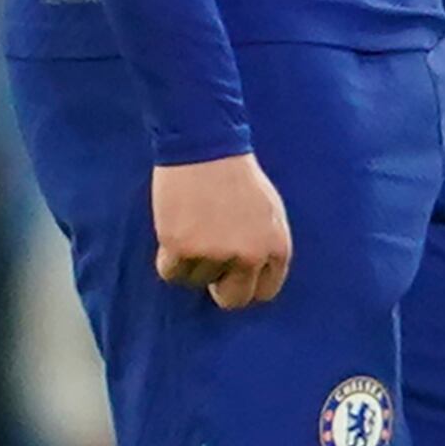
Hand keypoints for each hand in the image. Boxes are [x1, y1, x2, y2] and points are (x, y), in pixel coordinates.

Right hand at [152, 152, 293, 309]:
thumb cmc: (237, 174)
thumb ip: (266, 247)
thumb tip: (252, 278)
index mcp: (276, 247)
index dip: (244, 282)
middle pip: (233, 299)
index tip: (231, 274)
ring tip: (192, 226)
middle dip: (219, 287)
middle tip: (208, 261)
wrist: (205, 145)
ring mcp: (215, 254)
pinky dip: (168, 257)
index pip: (263, 292)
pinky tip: (174, 230)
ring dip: (191, 262)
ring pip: (196, 281)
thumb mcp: (270, 212)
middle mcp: (249, 256)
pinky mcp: (181, 248)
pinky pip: (170, 272)